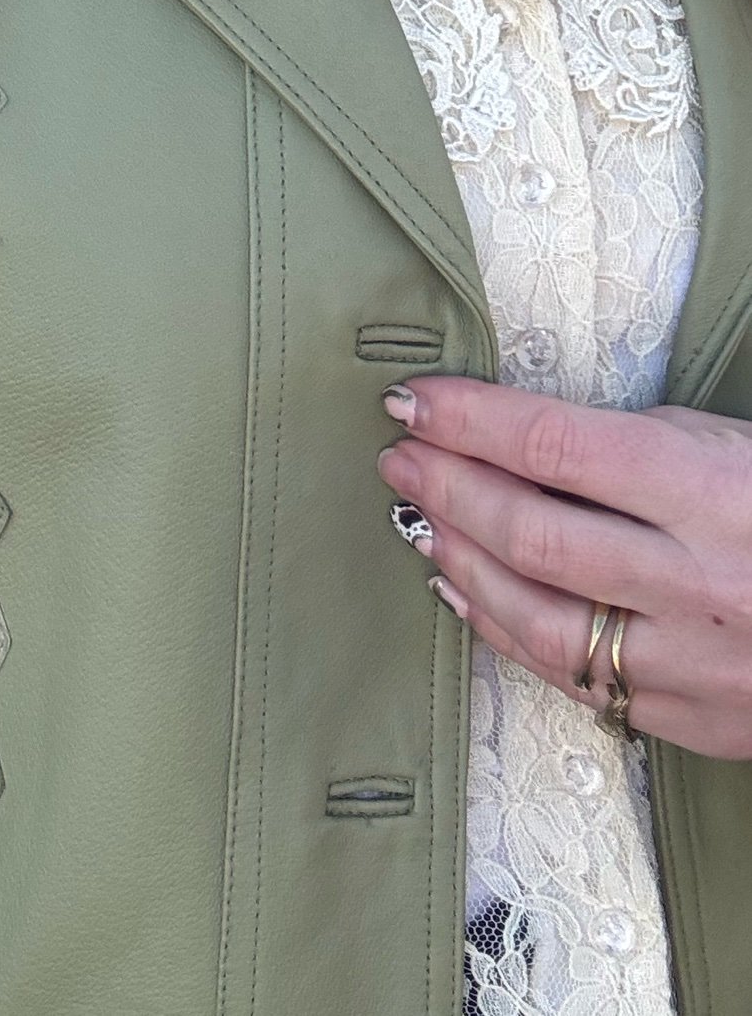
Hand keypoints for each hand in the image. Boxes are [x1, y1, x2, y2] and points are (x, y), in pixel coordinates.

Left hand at [376, 375, 751, 755]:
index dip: (468, 418)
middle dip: (446, 486)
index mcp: (711, 491)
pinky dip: (502, 629)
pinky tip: (465, 591)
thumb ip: (632, 447)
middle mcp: (698, 582)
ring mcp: (692, 663)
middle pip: (530, 530)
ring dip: (459, 559)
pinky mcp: (690, 721)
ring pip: (535, 616)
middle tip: (400, 455)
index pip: (554, 443)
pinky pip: (570, 677)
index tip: (413, 399)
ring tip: (417, 519)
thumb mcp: (734, 446)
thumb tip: (515, 439)